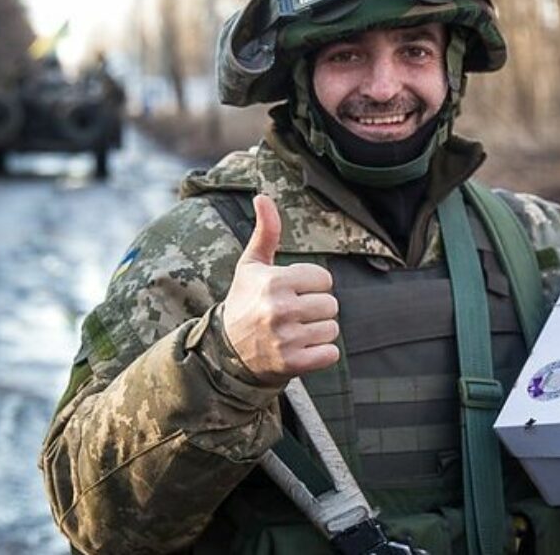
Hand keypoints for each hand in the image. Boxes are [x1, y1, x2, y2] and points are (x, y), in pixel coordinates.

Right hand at [222, 195, 340, 384]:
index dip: (311, 285)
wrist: (226, 350)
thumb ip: (266, 232)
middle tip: (293, 314)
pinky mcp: (292, 363)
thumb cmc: (245, 301)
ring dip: (318, 331)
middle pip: (331, 304)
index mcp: (275, 282)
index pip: (324, 279)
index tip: (291, 292)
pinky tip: (301, 348)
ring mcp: (286, 338)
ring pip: (332, 329)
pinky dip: (321, 353)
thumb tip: (262, 196)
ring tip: (295, 331)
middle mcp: (280, 309)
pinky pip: (331, 354)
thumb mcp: (251, 266)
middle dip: (316, 309)